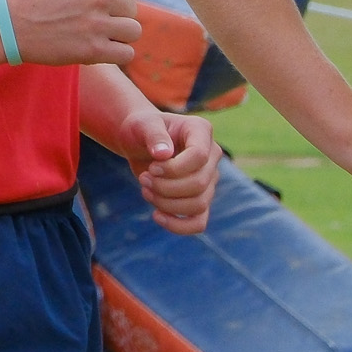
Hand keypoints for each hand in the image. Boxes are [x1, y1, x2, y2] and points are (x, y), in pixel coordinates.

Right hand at [5, 0, 141, 66]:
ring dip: (119, 34)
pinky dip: (117, 52)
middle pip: (132, 10)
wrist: (13, 24)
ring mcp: (97, 26)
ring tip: (99, 32)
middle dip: (117, 14)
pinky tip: (100, 46)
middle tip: (94, 16)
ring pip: (133, 31)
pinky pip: (126, 54)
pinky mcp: (93, 51)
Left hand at [115, 111, 220, 234]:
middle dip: (165, 187)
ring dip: (166, 204)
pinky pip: (199, 222)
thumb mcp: (142, 125)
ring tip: (145, 190)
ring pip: (198, 205)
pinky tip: (156, 216)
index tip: (151, 167)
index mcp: (201, 131)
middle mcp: (212, 155)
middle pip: (199, 184)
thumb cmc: (141, 129)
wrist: (139, 142)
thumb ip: (153, 135)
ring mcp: (209, 179)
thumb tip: (163, 154)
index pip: (199, 157)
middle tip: (144, 179)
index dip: (173, 169)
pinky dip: (178, 226)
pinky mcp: (200, 198)